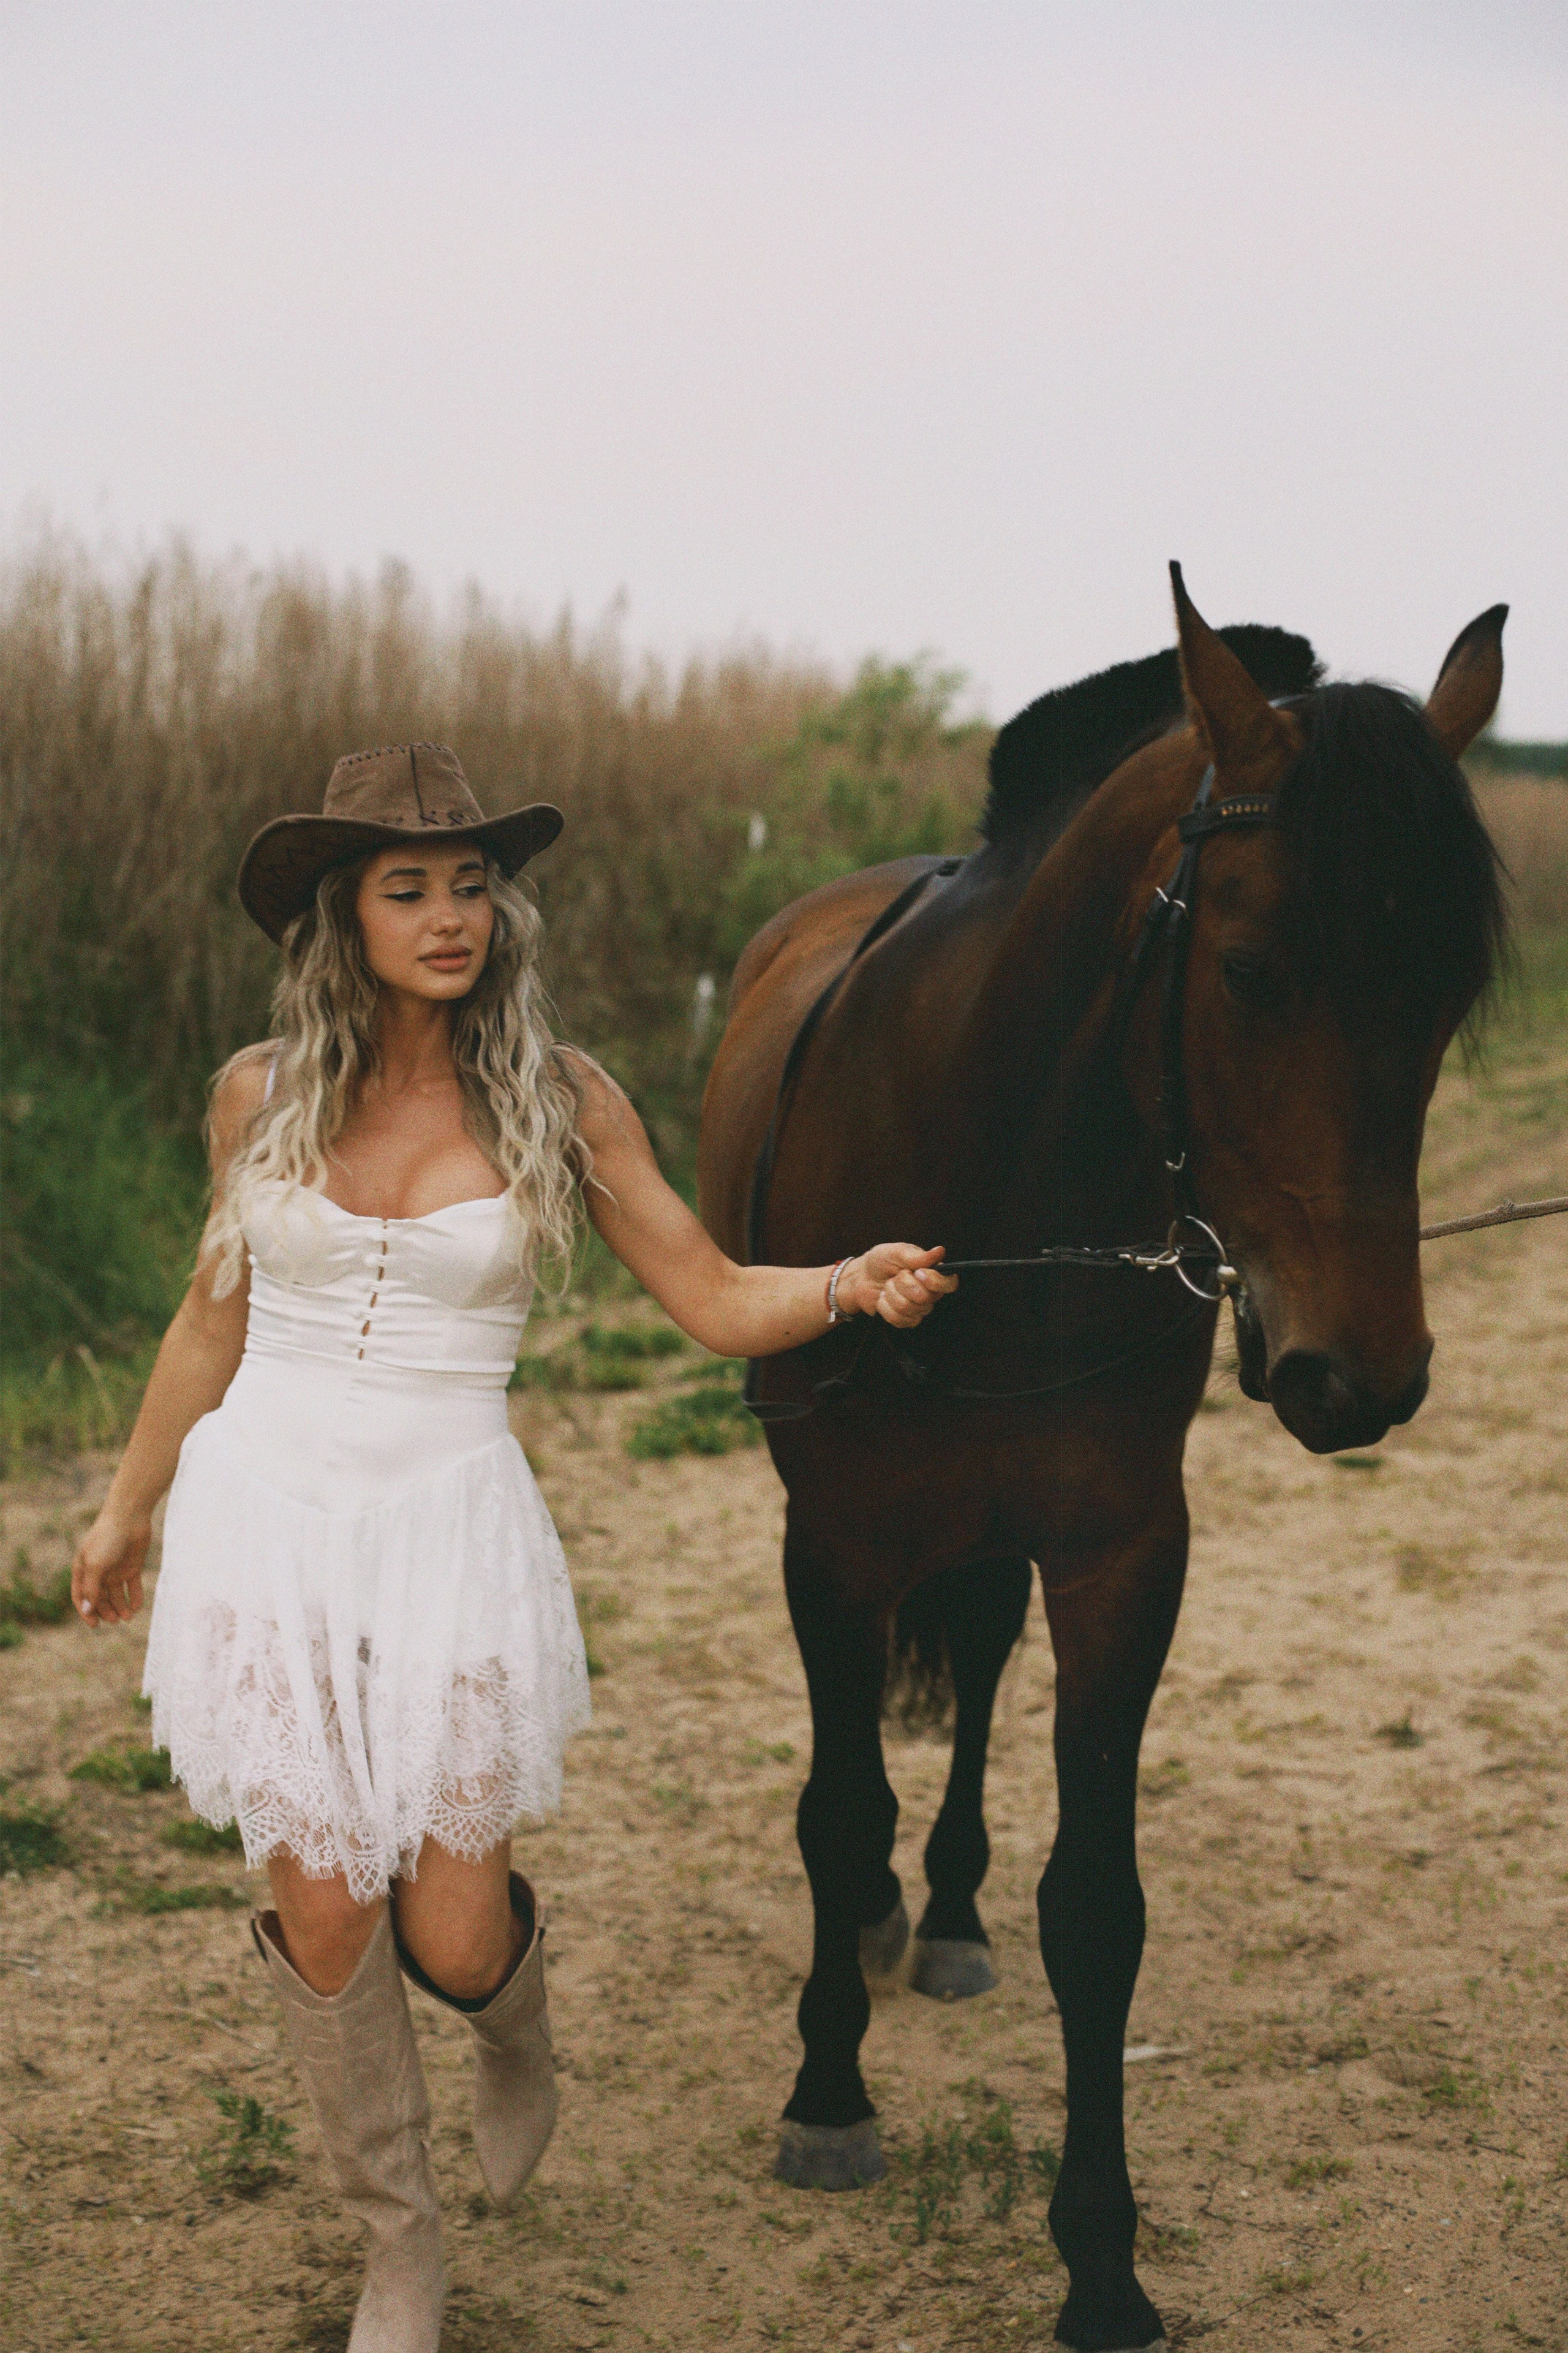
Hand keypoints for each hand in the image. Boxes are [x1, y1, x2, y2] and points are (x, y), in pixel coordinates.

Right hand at [72, 1510, 151, 1628]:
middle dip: (106, 1611)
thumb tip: (87, 1610)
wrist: (130, 1516)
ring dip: (121, 1607)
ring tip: (127, 1617)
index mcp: (83, 1569)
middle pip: (100, 1597)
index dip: (86, 1611)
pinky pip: (132, 1586)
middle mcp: (99, 1570)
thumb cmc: (107, 1538)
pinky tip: (137, 1607)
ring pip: (116, 1594)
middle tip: (115, 1621)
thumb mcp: (96, 1565)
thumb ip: (92, 1588)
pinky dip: (135, 1597)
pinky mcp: (132, 1565)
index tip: (95, 1625)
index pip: (81, 1595)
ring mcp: (116, 1568)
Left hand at [843, 1244, 957, 1329]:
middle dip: (903, 1285)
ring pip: (909, 1309)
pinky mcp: (906, 1320)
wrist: (862, 1277)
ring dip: (891, 1294)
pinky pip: (898, 1319)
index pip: (950, 1284)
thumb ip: (917, 1255)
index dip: (936, 1282)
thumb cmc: (881, 1261)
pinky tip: (883, 1298)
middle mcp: (930, 1292)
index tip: (918, 1273)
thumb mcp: (895, 1252)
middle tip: (895, 1276)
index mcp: (932, 1273)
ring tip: (888, 1285)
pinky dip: (885, 1307)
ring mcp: (918, 1309)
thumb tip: (939, 1251)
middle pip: (925, 1298)